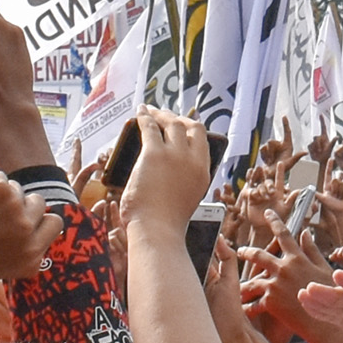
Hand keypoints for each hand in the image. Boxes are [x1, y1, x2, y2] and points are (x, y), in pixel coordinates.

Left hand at [119, 109, 211, 237]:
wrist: (156, 230)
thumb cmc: (164, 222)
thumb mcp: (184, 198)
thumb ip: (181, 180)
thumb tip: (168, 169)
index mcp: (203, 173)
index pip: (202, 141)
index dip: (193, 128)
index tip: (185, 122)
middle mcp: (193, 160)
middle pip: (191, 127)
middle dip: (178, 118)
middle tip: (165, 116)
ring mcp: (175, 155)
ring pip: (172, 123)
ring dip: (161, 114)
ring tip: (151, 112)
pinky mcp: (154, 154)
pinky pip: (150, 127)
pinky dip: (145, 117)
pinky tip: (140, 112)